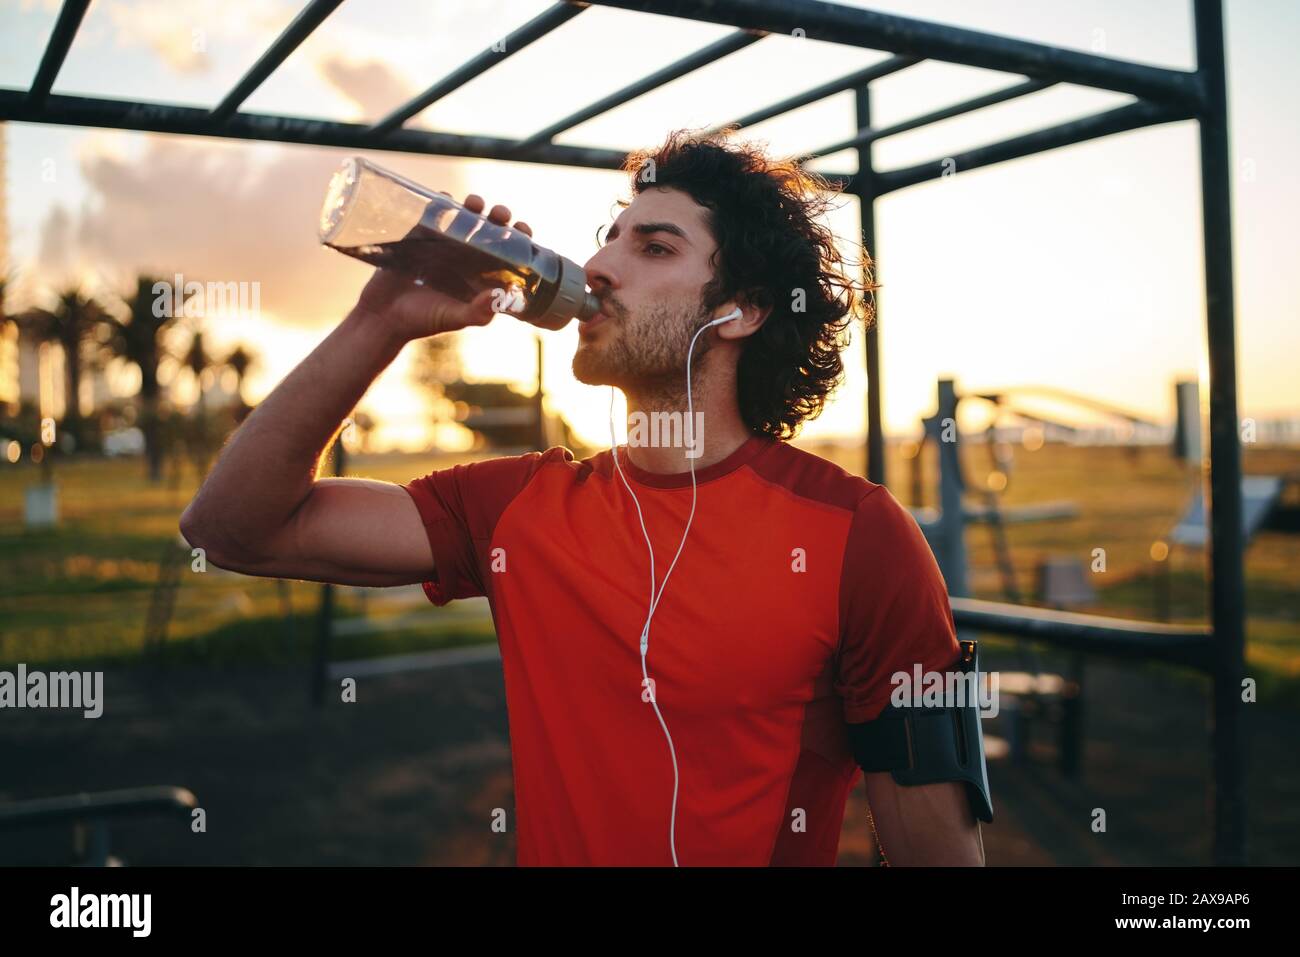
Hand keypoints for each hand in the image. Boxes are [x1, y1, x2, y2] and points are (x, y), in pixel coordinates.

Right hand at [350, 193, 532, 342]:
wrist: (382, 316)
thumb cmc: (423, 321)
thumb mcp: (454, 318)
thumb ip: (477, 312)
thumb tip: (500, 294)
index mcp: (480, 275)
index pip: (507, 252)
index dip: (518, 238)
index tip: (522, 229)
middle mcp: (465, 258)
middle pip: (489, 230)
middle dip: (498, 217)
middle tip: (498, 213)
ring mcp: (443, 246)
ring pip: (464, 217)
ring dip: (472, 206)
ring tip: (473, 203)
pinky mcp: (419, 237)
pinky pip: (433, 214)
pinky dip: (440, 203)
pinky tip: (445, 198)